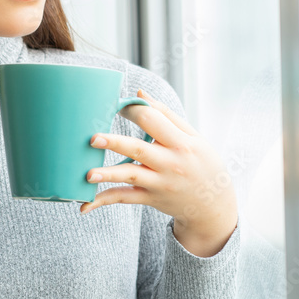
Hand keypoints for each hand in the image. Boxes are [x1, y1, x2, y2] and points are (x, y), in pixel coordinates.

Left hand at [80, 88, 237, 257]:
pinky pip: (124, 198)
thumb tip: (138, 93)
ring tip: (88, 174)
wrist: (214, 205)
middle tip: (93, 138)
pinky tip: (85, 204)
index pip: (153, 121)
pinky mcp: (150, 198)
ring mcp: (159, 183)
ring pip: (130, 176)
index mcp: (181, 143)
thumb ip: (166, 114)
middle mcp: (170, 164)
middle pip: (139, 149)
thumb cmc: (201, 162)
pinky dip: (104, 201)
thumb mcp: (194, 137)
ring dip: (108, 175)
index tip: (115, 105)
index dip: (132, 110)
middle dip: (115, 143)